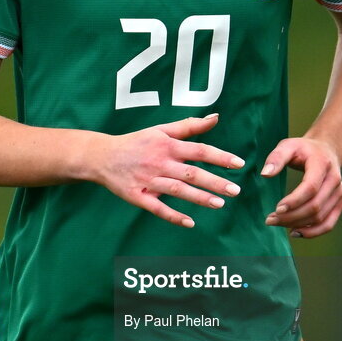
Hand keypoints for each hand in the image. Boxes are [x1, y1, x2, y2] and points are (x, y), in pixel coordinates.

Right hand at [91, 113, 244, 227]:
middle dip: (214, 182)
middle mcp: (160, 163)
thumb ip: (189, 126)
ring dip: (199, 198)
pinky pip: (157, 208)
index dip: (220, 156)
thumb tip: (216, 117)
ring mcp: (149, 181)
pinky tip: (190, 222)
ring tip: (220, 204)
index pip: (199, 150)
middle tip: (236, 190)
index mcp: (167, 146)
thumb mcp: (160, 130)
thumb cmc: (136, 142)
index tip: (239, 163)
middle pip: (191, 172)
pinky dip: (173, 216)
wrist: (102, 156)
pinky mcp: (137, 196)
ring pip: (177, 190)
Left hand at [260, 137, 341, 237]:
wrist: (326, 150)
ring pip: (320, 217)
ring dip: (297, 224)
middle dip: (291, 216)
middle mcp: (334, 180)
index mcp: (322, 164)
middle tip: (270, 219)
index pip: (311, 187)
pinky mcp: (339, 203)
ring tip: (276, 223)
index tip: (276, 209)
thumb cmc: (303, 149)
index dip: (294, 201)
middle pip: (315, 206)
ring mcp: (339, 193)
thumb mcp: (288, 145)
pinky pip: (328, 224)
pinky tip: (294, 232)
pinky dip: (312, 232)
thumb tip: (265, 174)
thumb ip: (276, 158)